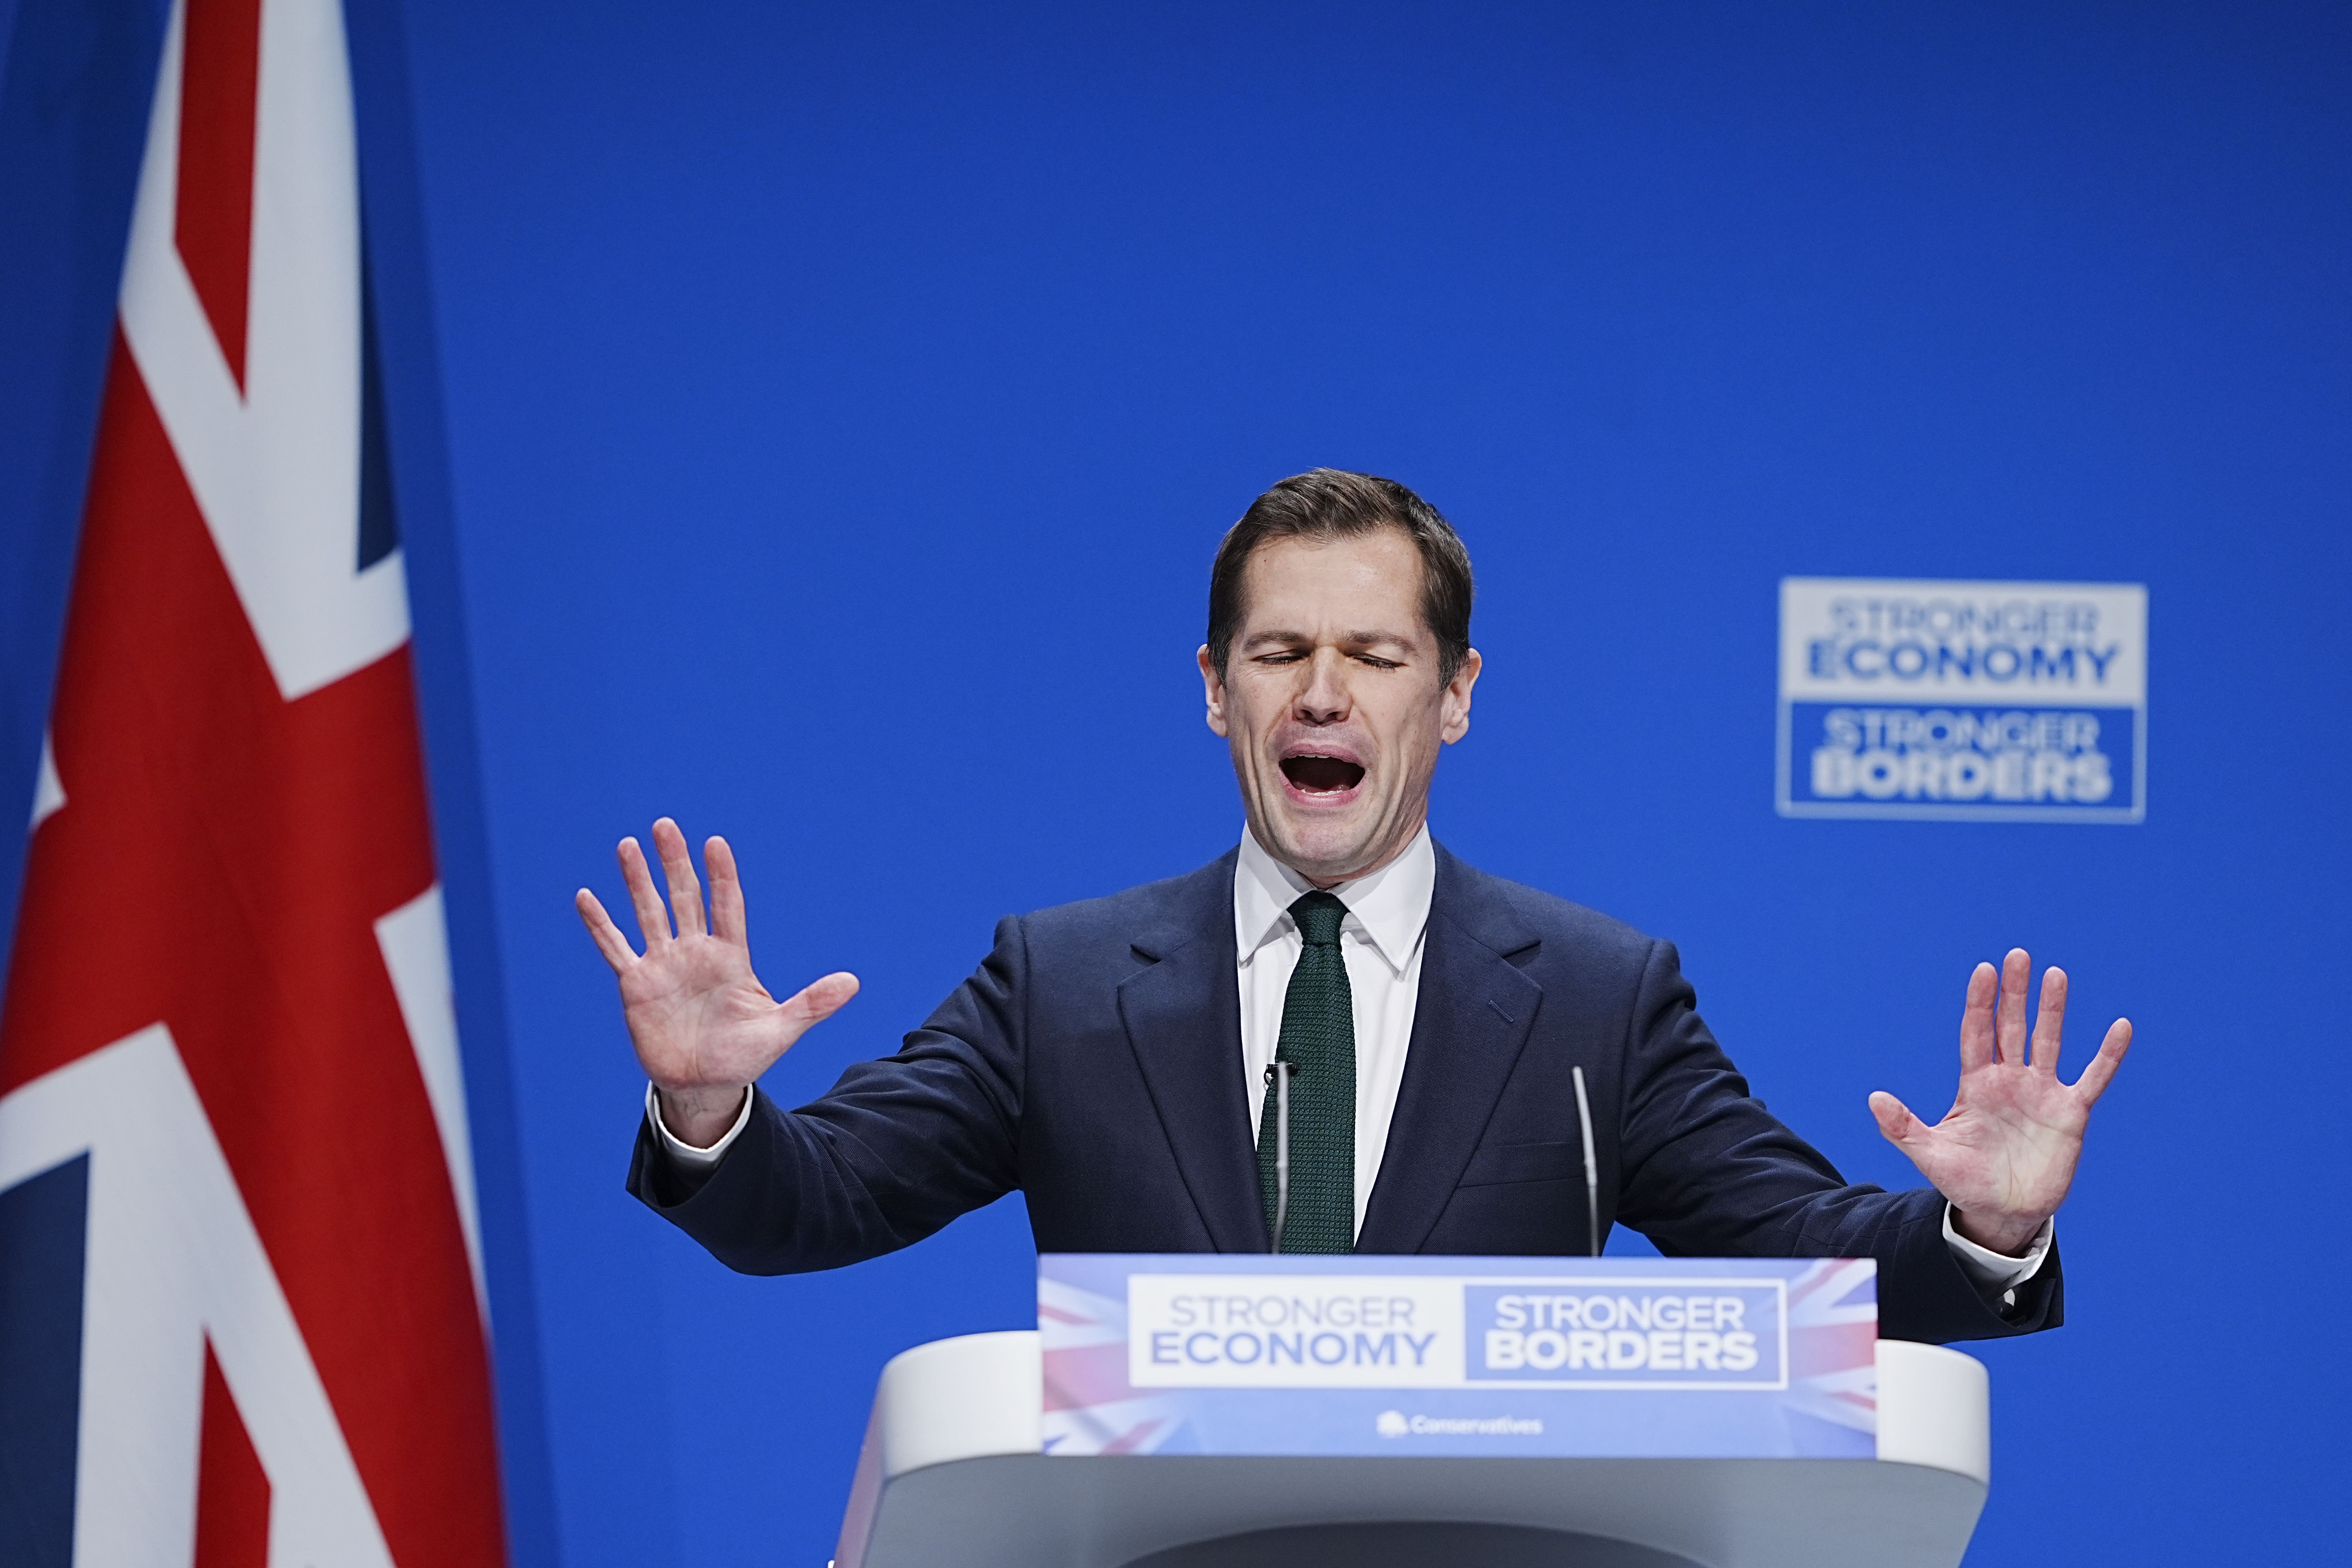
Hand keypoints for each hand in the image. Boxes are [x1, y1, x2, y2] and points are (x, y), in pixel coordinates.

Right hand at [575, 818, 858, 1146]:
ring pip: (649, 913)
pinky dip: (600, 924)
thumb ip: (812, 1003)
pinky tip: (586, 896)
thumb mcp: (781, 1029)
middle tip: (665, 825)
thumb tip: (854, 982)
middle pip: (684, 897)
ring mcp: (663, 965)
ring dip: (638, 881)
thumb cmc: (744, 1056)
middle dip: (675, 862)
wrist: (705, 1086)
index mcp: (730, 956)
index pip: (727, 905)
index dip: (721, 876)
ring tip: (628, 845)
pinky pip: (615, 948)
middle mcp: (695, 952)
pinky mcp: (636, 985)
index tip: (715, 844)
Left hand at [1870, 949, 2130, 1256]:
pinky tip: (2121, 1026)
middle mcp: (2009, 1080)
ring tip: (2054, 974)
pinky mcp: (2070, 1112)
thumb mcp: (1929, 1154)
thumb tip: (1873, 1099)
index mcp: (1975, 1084)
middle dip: (2013, 993)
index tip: (1983, 970)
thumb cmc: (1963, 1181)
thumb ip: (1902, 1127)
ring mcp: (2041, 1093)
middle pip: (2011, 1027)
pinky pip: (2093, 1077)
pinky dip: (2108, 1055)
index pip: (1977, 1034)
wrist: (2001, 1212)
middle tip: (2017, 955)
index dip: (1980, 1003)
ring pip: (2048, 1041)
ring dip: (2052, 1009)